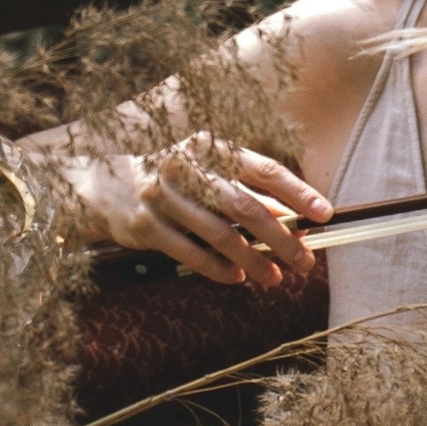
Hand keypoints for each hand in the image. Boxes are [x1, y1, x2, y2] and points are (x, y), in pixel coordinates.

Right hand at [79, 129, 329, 286]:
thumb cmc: (171, 179)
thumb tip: (293, 220)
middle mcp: (186, 167)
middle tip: (305, 261)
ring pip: (220, 235)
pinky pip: (190, 253)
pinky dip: (218, 268)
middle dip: (281, 238)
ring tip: (275, 278)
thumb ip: (247, 194)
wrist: (102, 184)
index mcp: (209, 147)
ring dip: (253, 260)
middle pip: (246, 207)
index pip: (263, 169)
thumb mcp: (208, 176)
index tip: (324, 214)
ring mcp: (163, 196)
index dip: (297, 192)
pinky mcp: (145, 226)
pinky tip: (237, 278)